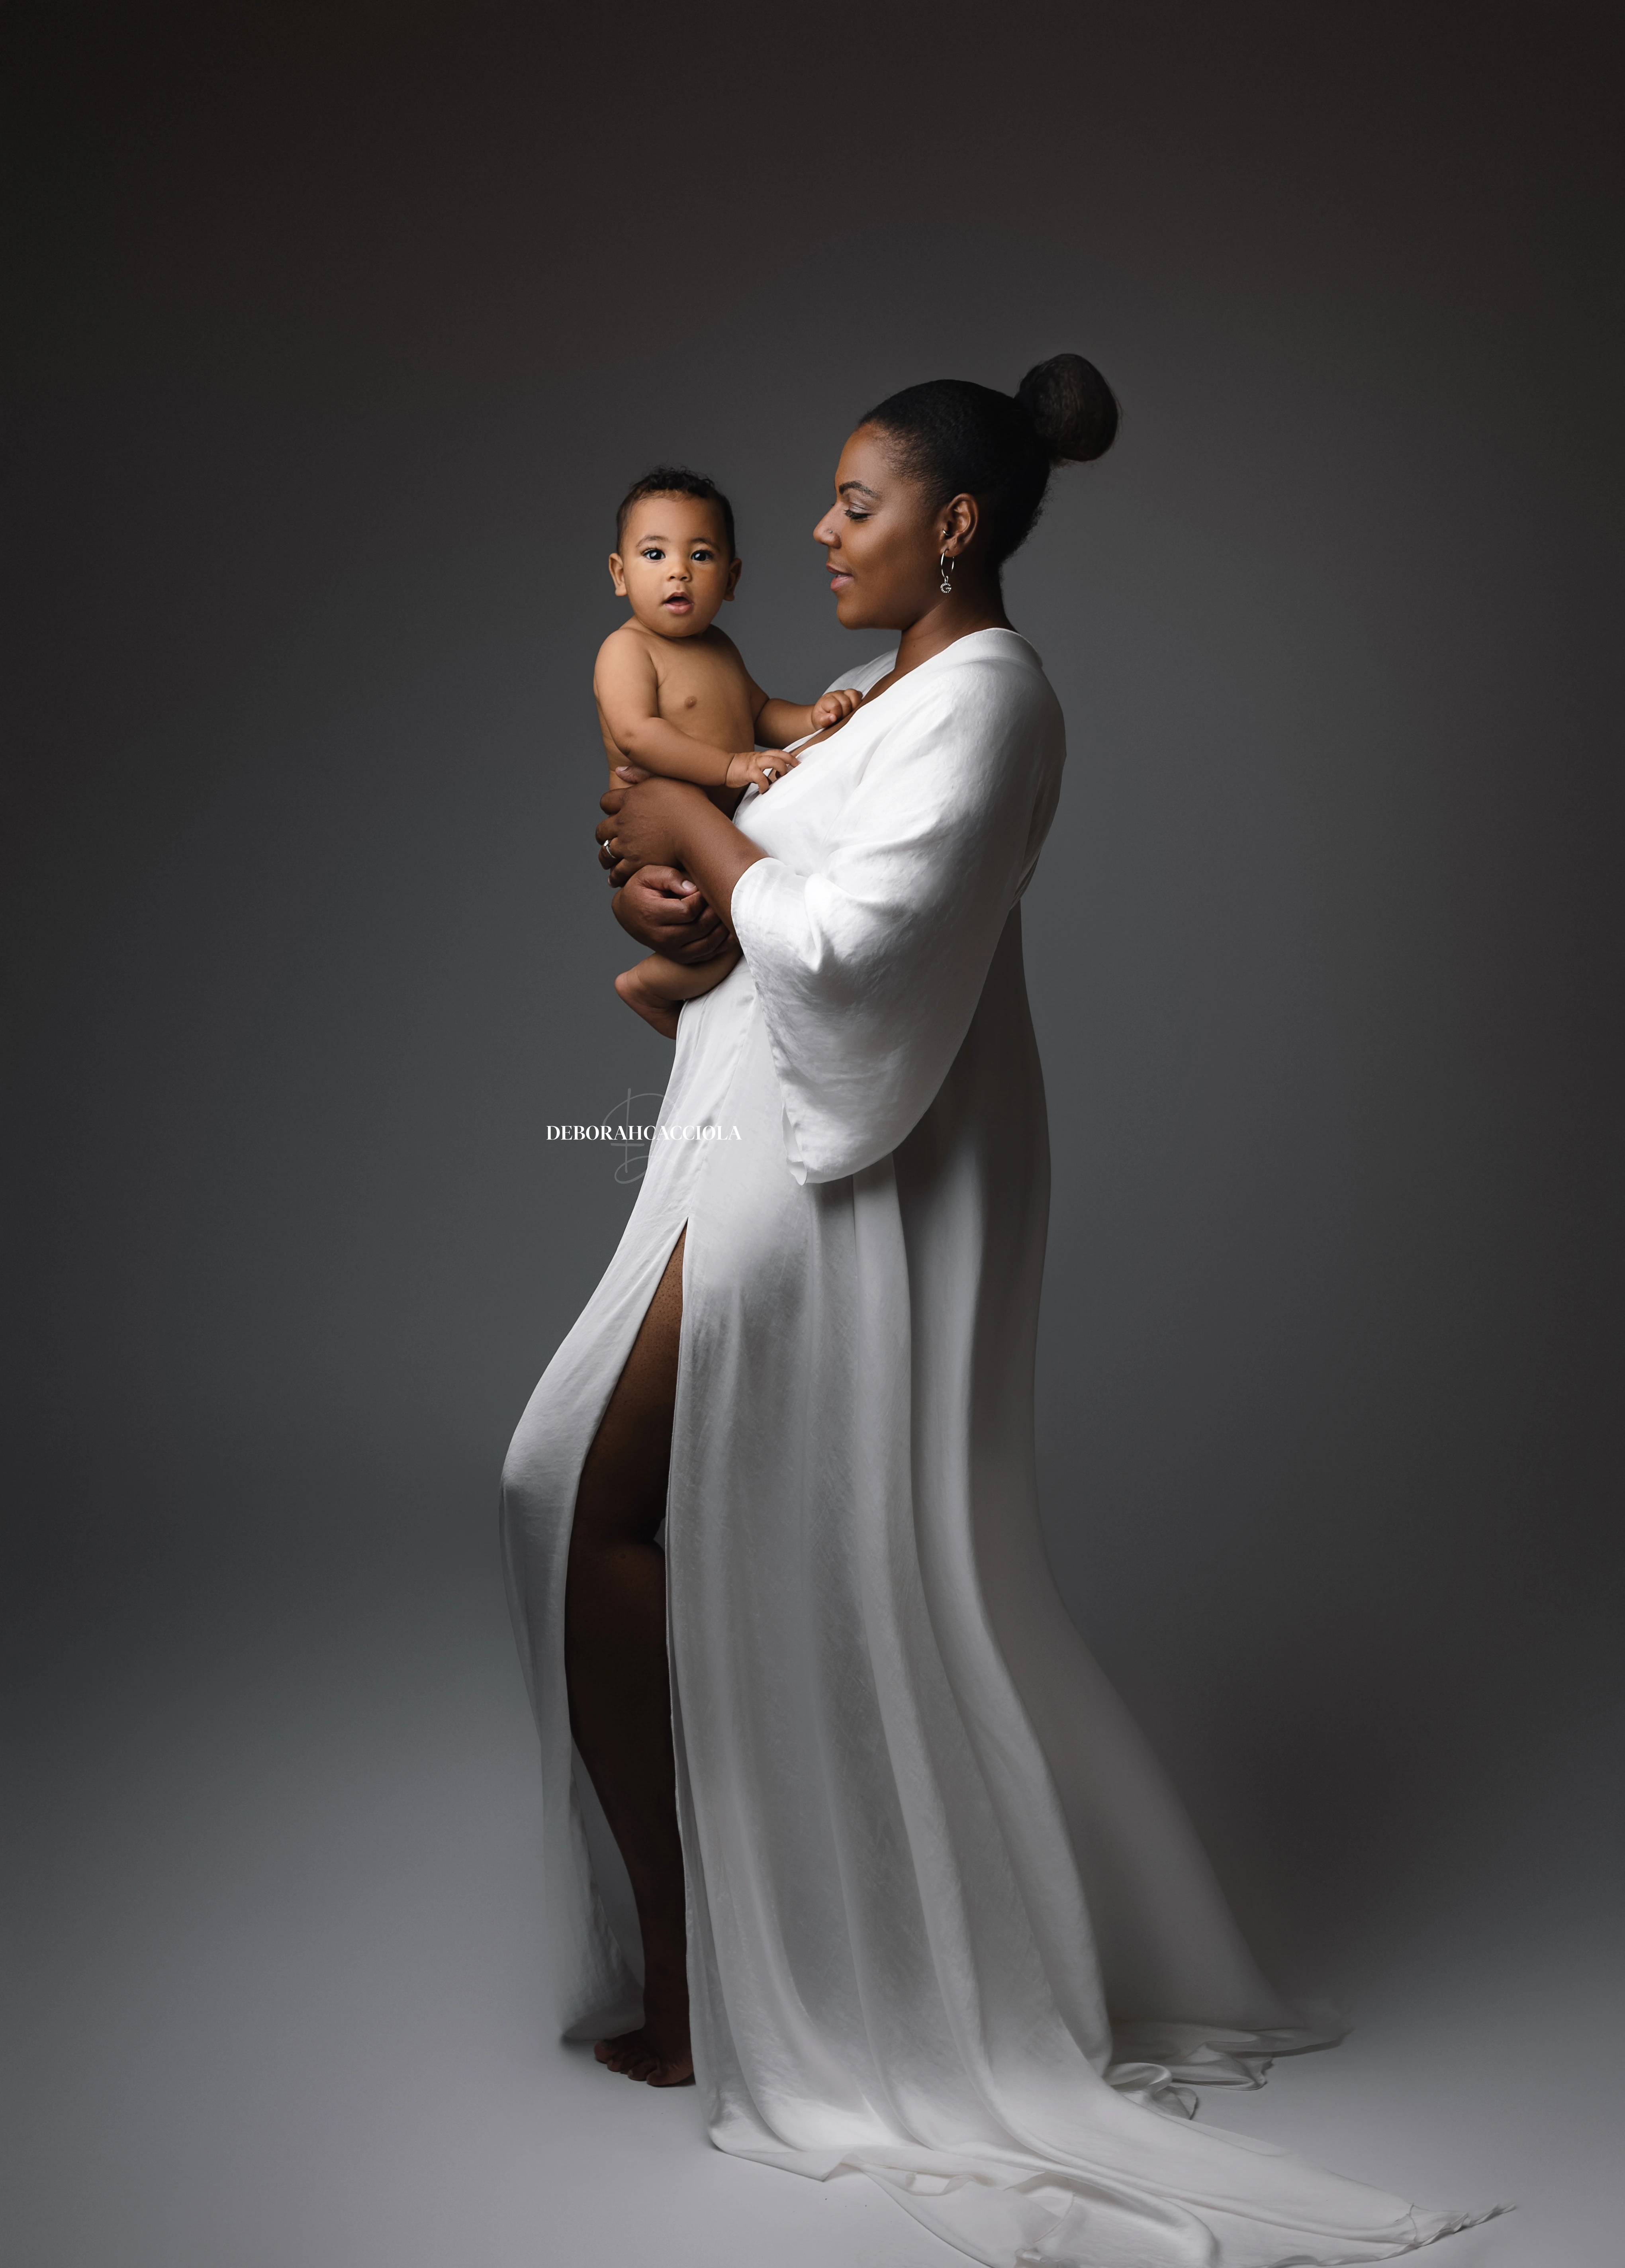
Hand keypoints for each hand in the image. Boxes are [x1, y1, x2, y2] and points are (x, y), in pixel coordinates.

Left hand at [597, 771, 702, 878]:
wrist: (698, 829)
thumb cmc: (690, 803)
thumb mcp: (666, 778)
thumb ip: (641, 774)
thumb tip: (619, 769)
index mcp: (630, 798)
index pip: (606, 802)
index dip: (608, 807)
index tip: (613, 813)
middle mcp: (624, 821)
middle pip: (601, 829)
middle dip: (603, 833)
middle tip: (608, 838)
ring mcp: (628, 843)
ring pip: (606, 851)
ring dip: (606, 855)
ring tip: (609, 860)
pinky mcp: (635, 862)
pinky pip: (618, 871)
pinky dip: (615, 876)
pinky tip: (615, 878)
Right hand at [612, 867, 733, 962]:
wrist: (627, 914)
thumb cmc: (639, 891)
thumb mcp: (647, 875)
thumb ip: (669, 877)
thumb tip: (693, 887)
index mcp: (652, 915)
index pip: (688, 910)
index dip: (702, 898)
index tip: (704, 888)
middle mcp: (662, 937)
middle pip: (700, 928)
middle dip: (715, 912)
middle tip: (721, 898)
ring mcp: (672, 951)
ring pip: (707, 944)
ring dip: (722, 929)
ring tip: (728, 912)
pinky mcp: (681, 957)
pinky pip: (707, 955)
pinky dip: (723, 944)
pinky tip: (731, 931)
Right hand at [724, 749, 799, 793]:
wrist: (723, 767)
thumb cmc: (738, 768)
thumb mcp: (753, 766)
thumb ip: (764, 771)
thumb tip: (773, 781)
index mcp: (761, 756)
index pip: (778, 752)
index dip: (790, 757)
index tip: (797, 764)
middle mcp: (759, 757)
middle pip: (779, 755)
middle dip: (789, 762)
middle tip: (793, 771)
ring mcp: (754, 764)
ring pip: (773, 761)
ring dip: (780, 770)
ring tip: (779, 779)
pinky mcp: (748, 772)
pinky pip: (761, 778)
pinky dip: (765, 786)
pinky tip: (763, 790)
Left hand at [810, 687, 862, 729]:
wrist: (822, 715)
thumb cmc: (821, 718)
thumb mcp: (818, 721)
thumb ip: (823, 720)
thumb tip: (832, 717)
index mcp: (827, 699)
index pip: (836, 705)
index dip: (837, 715)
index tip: (834, 719)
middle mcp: (836, 694)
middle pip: (847, 702)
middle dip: (845, 713)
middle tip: (841, 719)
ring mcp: (845, 694)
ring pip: (855, 696)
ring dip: (853, 707)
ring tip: (848, 714)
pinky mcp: (852, 695)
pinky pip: (859, 695)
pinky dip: (858, 703)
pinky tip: (853, 710)